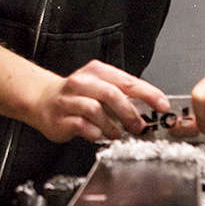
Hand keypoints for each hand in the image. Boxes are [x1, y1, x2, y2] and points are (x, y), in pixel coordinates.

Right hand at [28, 60, 170, 143]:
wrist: (42, 100)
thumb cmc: (77, 95)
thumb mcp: (100, 87)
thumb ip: (122, 96)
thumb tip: (150, 110)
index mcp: (96, 71)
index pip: (128, 81)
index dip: (148, 94)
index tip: (162, 105)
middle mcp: (81, 82)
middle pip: (111, 94)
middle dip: (129, 113)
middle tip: (138, 126)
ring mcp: (69, 99)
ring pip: (96, 110)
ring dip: (112, 126)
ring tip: (116, 133)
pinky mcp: (60, 117)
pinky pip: (82, 126)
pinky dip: (95, 132)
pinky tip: (98, 134)